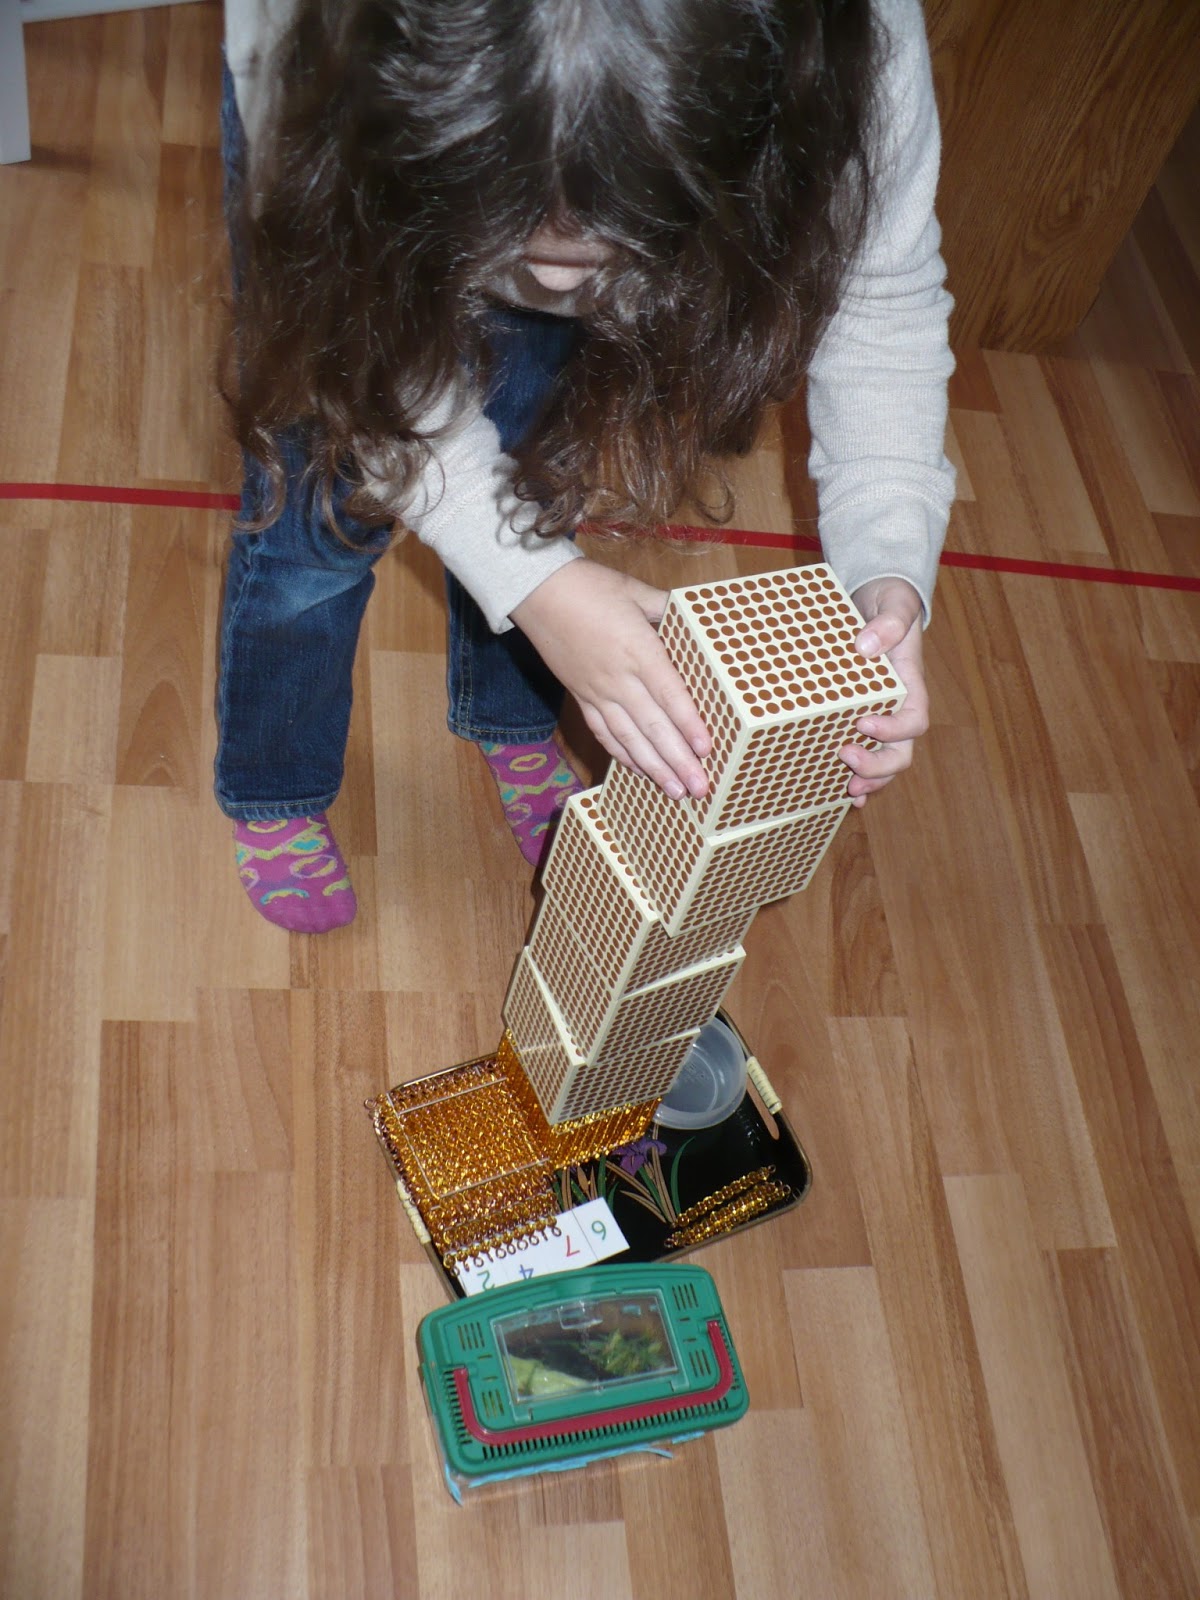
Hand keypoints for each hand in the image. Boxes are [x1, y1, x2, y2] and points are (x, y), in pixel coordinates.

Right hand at [511, 560, 710, 797]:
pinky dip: (623, 755)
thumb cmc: (589, 586)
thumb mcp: (636, 591)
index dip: (689, 725)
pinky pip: (604, 732)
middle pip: (653, 726)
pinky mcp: (581, 697)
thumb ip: (668, 610)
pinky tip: (640, 770)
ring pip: (628, 738)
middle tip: (699, 788)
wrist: (537, 592)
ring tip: (675, 791)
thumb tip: (698, 622)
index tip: (706, 750)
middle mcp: (617, 678)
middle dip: (678, 760)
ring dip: (654, 768)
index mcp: (638, 650)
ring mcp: (597, 692)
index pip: (670, 695)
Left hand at [840, 577, 928, 806]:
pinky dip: (859, 777)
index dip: (893, 728)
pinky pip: (866, 755)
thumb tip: (866, 646)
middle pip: (901, 751)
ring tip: (850, 789)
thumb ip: (889, 622)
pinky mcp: (859, 719)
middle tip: (848, 758)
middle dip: (879, 764)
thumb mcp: (894, 603)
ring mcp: (880, 717)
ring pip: (885, 761)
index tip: (863, 721)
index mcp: (910, 685)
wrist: (877, 599)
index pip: (914, 718)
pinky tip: (845, 794)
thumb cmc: (889, 603)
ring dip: (871, 779)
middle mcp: (898, 708)